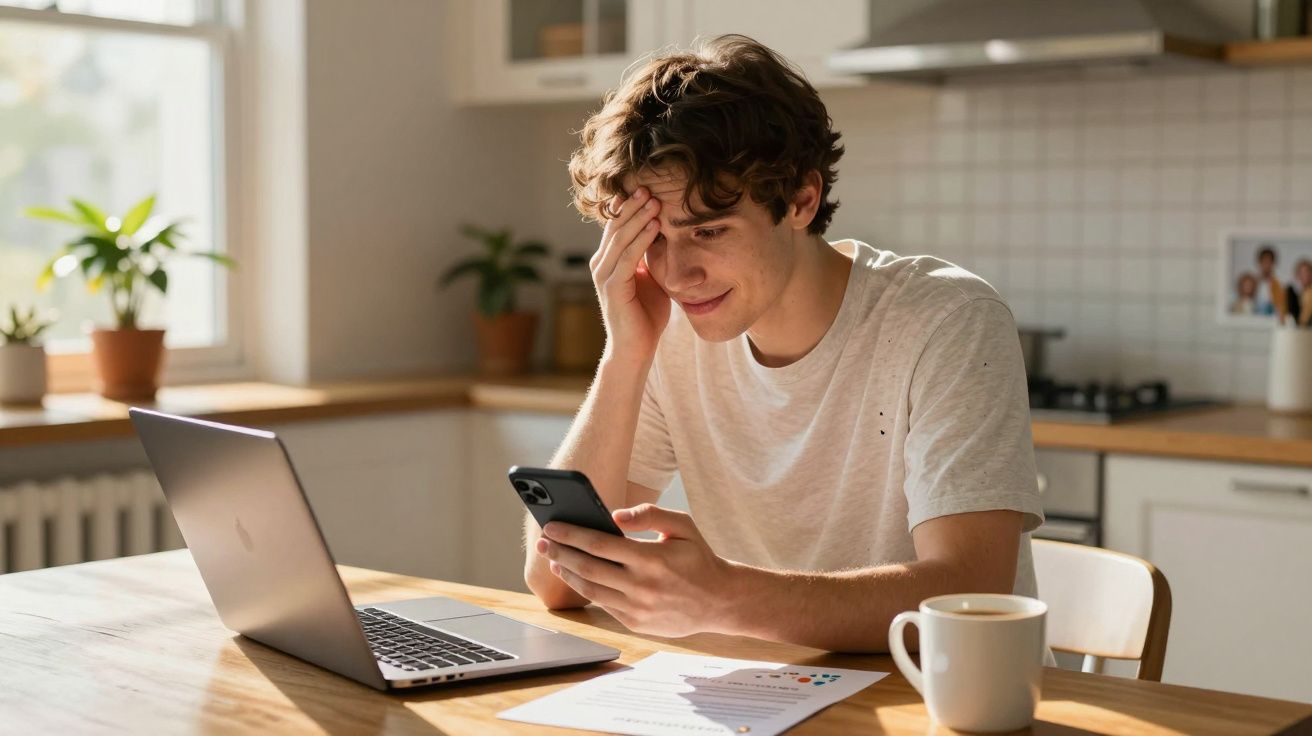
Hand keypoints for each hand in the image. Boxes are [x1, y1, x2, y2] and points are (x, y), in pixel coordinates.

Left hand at [536, 504, 733, 637]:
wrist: (718, 601)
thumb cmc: (698, 557)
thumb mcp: (683, 526)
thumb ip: (650, 514)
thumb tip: (615, 515)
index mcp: (651, 559)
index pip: (600, 544)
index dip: (571, 534)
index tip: (552, 526)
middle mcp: (642, 586)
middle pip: (588, 567)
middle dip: (560, 553)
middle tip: (543, 542)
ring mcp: (637, 608)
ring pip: (590, 590)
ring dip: (567, 573)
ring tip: (554, 559)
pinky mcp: (635, 623)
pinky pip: (602, 604)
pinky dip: (584, 590)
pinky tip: (575, 576)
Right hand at [590, 188, 670, 364]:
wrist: (637, 348)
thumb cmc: (646, 315)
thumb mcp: (651, 277)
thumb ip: (652, 256)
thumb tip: (667, 232)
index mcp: (609, 260)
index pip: (617, 226)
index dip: (630, 207)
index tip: (648, 189)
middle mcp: (601, 265)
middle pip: (616, 227)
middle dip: (632, 206)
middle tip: (649, 187)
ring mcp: (605, 276)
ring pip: (620, 239)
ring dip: (638, 218)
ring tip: (654, 201)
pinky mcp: (613, 288)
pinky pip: (628, 258)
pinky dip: (641, 240)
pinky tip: (654, 227)